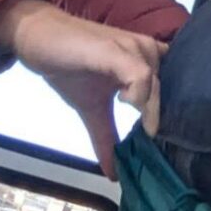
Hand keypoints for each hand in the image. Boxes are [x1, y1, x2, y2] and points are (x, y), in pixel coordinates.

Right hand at [0, 0, 166, 177]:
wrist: (36, 36)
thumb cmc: (68, 67)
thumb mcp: (91, 108)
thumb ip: (105, 137)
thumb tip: (112, 174)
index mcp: (145, 62)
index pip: (174, 87)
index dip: (173, 114)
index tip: (167, 142)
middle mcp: (145, 51)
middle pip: (169, 88)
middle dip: (163, 117)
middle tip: (155, 142)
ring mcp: (131, 48)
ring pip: (157, 82)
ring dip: (152, 108)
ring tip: (145, 128)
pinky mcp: (114, 49)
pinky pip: (139, 73)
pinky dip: (139, 93)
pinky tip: (127, 103)